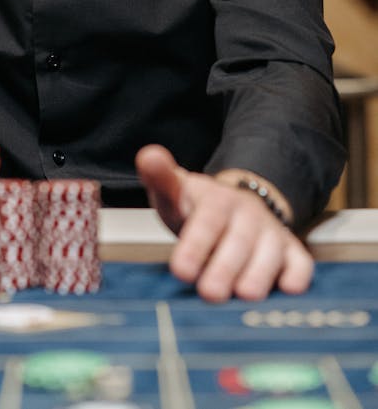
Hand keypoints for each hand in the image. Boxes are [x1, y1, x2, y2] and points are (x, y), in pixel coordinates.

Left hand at [135, 144, 312, 302]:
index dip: (195, 245)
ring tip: (245, 296)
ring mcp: (272, 233)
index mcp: (218, 199)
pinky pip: (301, 263)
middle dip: (225, 268)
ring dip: (259, 275)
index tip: (180, 270)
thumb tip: (148, 156)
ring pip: (271, 253)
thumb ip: (160, 177)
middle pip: (239, 241)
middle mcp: (249, 214)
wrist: (235, 207)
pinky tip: (288, 289)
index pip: (207, 220)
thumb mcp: (175, 191)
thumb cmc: (198, 208)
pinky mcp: (292, 252)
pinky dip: (298, 276)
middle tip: (210, 293)